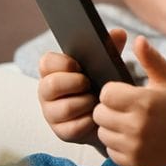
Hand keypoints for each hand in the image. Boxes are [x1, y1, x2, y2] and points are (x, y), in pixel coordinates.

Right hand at [37, 29, 127, 148]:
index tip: (78, 66)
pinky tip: (97, 117)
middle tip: (89, 84)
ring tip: (96, 101)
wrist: (111, 116)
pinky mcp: (62, 132)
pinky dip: (89, 122)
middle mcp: (47, 92)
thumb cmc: (103, 84)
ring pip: (64, 108)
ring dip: (85, 103)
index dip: (62, 63)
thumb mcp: (108, 64)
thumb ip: (111, 48)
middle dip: (74, 84)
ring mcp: (52, 113)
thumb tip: (119, 33)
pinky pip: (73, 127)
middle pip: (50, 85)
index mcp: (54, 71)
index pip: (46, 62)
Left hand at [94, 36, 165, 165]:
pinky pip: (109, 150)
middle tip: (124, 108)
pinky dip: (117, 144)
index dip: (112, 91)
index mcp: (144, 102)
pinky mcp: (132, 162)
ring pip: (102, 133)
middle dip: (108, 109)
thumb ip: (151, 59)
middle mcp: (137, 126)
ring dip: (111, 127)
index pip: (106, 93)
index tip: (123, 92)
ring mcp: (134, 146)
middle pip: (99, 113)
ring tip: (127, 122)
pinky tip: (132, 137)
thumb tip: (138, 39)